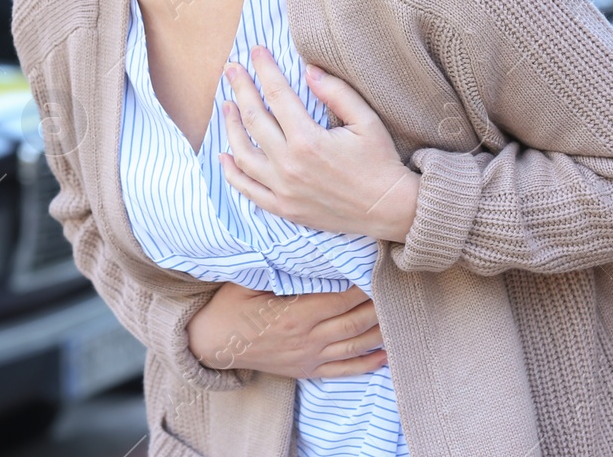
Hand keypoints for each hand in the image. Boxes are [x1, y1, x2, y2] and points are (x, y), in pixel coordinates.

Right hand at [186, 281, 388, 379]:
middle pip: (354, 322)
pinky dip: (367, 363)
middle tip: (399, 287)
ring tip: (400, 314)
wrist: (212, 344)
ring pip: (354, 346)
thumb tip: (299, 243)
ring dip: (379, 331)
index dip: (363, 285)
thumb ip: (276, 265)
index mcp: (294, 314)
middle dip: (380, 304)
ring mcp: (308, 358)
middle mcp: (306, 339)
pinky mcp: (306, 370)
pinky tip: (385, 353)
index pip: (340, 299)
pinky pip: (343, 370)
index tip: (379, 267)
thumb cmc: (230, 305)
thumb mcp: (248, 279)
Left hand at [218, 46, 420, 242]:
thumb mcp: (367, 121)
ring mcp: (283, 189)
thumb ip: (337, 93)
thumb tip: (309, 70)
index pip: (277, 95)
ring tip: (226, 105)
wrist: (388, 209)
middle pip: (254, 119)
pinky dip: (232, 173)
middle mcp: (289, 165)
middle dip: (240, 89)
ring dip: (231, 126)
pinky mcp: (283, 208)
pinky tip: (224, 155)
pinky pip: (248, 190)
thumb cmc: (379, 161)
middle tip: (231, 69)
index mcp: (308, 140)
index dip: (265, 69)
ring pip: (243, 153)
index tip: (256, 51)